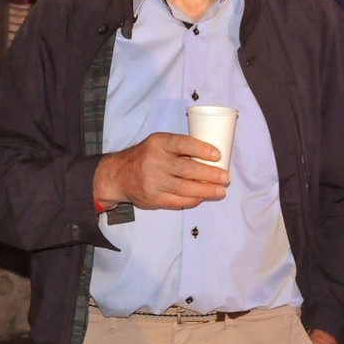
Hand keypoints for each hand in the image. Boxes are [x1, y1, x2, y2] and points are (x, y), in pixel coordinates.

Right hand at [93, 132, 228, 210]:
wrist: (118, 175)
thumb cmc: (145, 157)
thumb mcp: (157, 144)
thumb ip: (178, 149)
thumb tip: (210, 158)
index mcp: (158, 143)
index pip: (182, 143)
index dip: (201, 149)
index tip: (218, 155)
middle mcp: (154, 161)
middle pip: (186, 169)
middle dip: (209, 174)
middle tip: (225, 177)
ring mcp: (153, 181)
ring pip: (184, 188)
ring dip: (206, 190)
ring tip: (220, 191)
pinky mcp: (153, 198)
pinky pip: (177, 200)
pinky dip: (193, 199)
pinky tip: (203, 197)